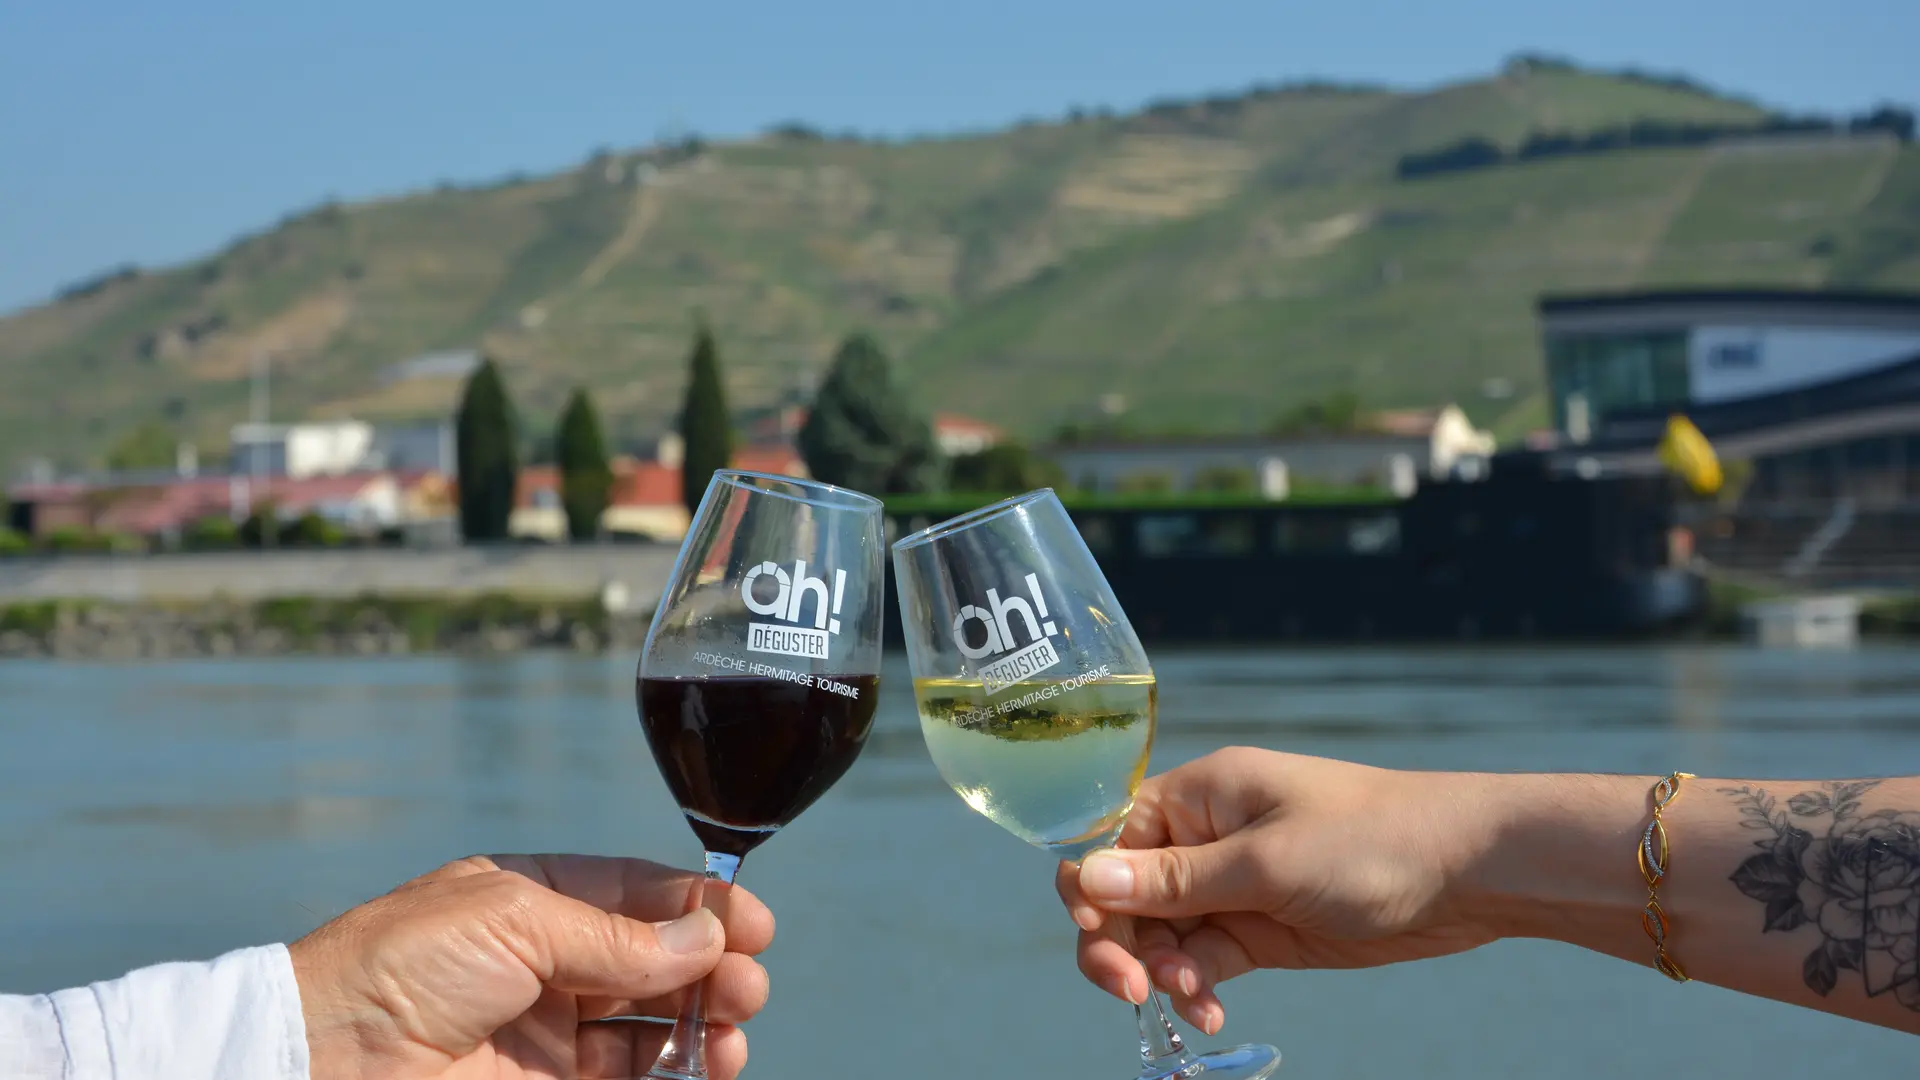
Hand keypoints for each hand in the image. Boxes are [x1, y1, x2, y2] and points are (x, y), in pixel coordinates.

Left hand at [291, 854, 773, 1079]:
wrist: (320, 1064)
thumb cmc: (397, 968)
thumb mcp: (515, 919)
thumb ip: (616, 934)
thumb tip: (704, 935)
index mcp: (529, 897)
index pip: (634, 891)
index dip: (696, 905)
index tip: (752, 926)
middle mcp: (542, 960)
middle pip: (652, 960)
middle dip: (709, 969)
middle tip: (747, 987)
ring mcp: (541, 1029)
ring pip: (647, 1024)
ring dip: (700, 1025)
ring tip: (731, 1037)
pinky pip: (624, 1077)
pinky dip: (672, 1071)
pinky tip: (703, 1066)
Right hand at [1056, 748, 1498, 1033]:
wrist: (1469, 872)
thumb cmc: (1372, 841)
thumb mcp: (1267, 863)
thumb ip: (1176, 881)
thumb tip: (1085, 876)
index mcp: (1198, 796)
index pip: (1109, 835)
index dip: (1088, 883)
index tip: (1097, 930)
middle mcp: (1205, 837)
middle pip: (1125, 892)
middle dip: (1118, 941)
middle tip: (1131, 991)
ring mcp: (1233, 885)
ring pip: (1161, 934)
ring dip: (1163, 972)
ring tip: (1197, 1000)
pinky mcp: (1260, 928)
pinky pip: (1202, 962)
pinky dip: (1197, 989)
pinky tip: (1212, 1013)